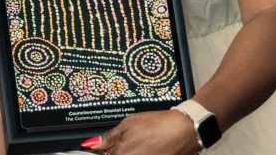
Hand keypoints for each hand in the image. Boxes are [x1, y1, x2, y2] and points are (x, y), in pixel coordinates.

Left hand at [83, 109, 200, 154]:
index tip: (101, 145)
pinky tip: (143, 148)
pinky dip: (138, 153)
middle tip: (125, 142)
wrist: (183, 131)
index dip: (101, 149)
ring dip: (126, 152)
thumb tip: (92, 144)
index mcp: (121, 154)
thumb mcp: (129, 124)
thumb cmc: (157, 125)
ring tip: (137, 144)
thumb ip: (109, 137)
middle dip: (113, 151)